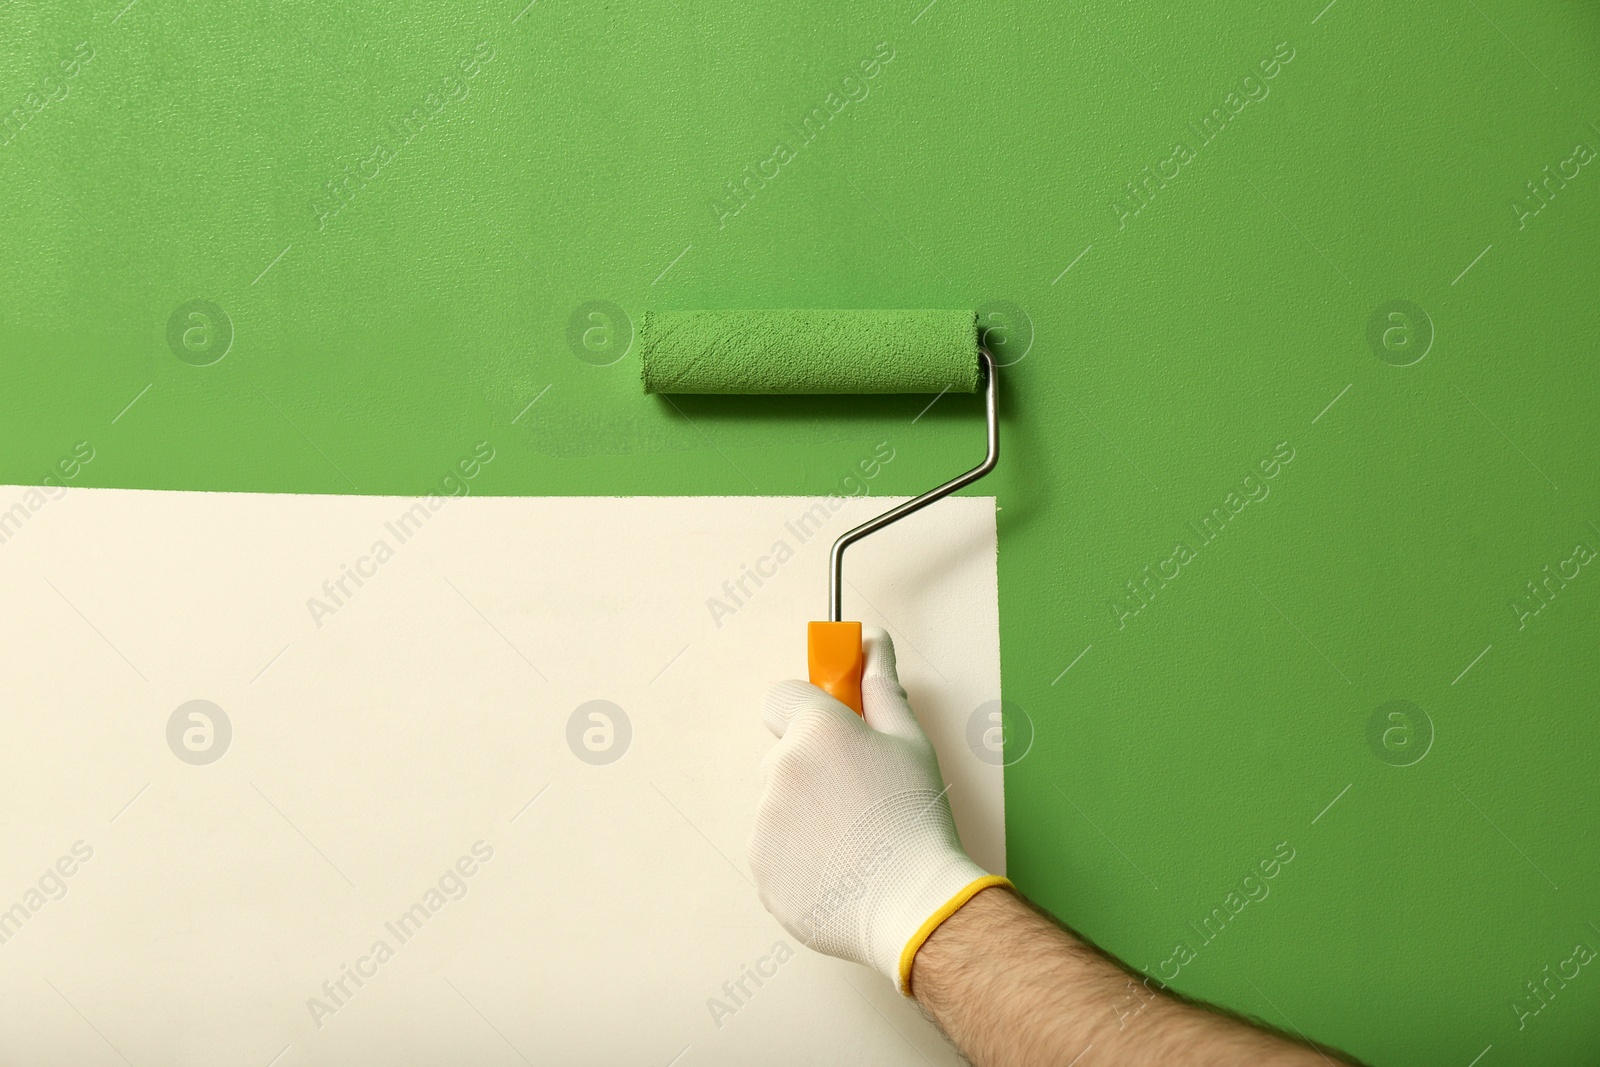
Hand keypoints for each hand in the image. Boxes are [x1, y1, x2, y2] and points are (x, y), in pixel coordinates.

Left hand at [748, 625, 1006, 993]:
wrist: (913, 903)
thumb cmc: (917, 819)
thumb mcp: (909, 742)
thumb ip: (880, 686)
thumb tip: (871, 641)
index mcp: (816, 731)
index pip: (780, 695)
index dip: (805, 710)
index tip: (829, 731)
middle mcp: (780, 769)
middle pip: (781, 754)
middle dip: (810, 767)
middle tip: (856, 797)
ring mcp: (764, 821)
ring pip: (777, 803)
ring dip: (803, 814)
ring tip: (852, 841)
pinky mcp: (759, 866)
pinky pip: (773, 848)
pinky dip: (797, 856)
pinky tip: (837, 868)